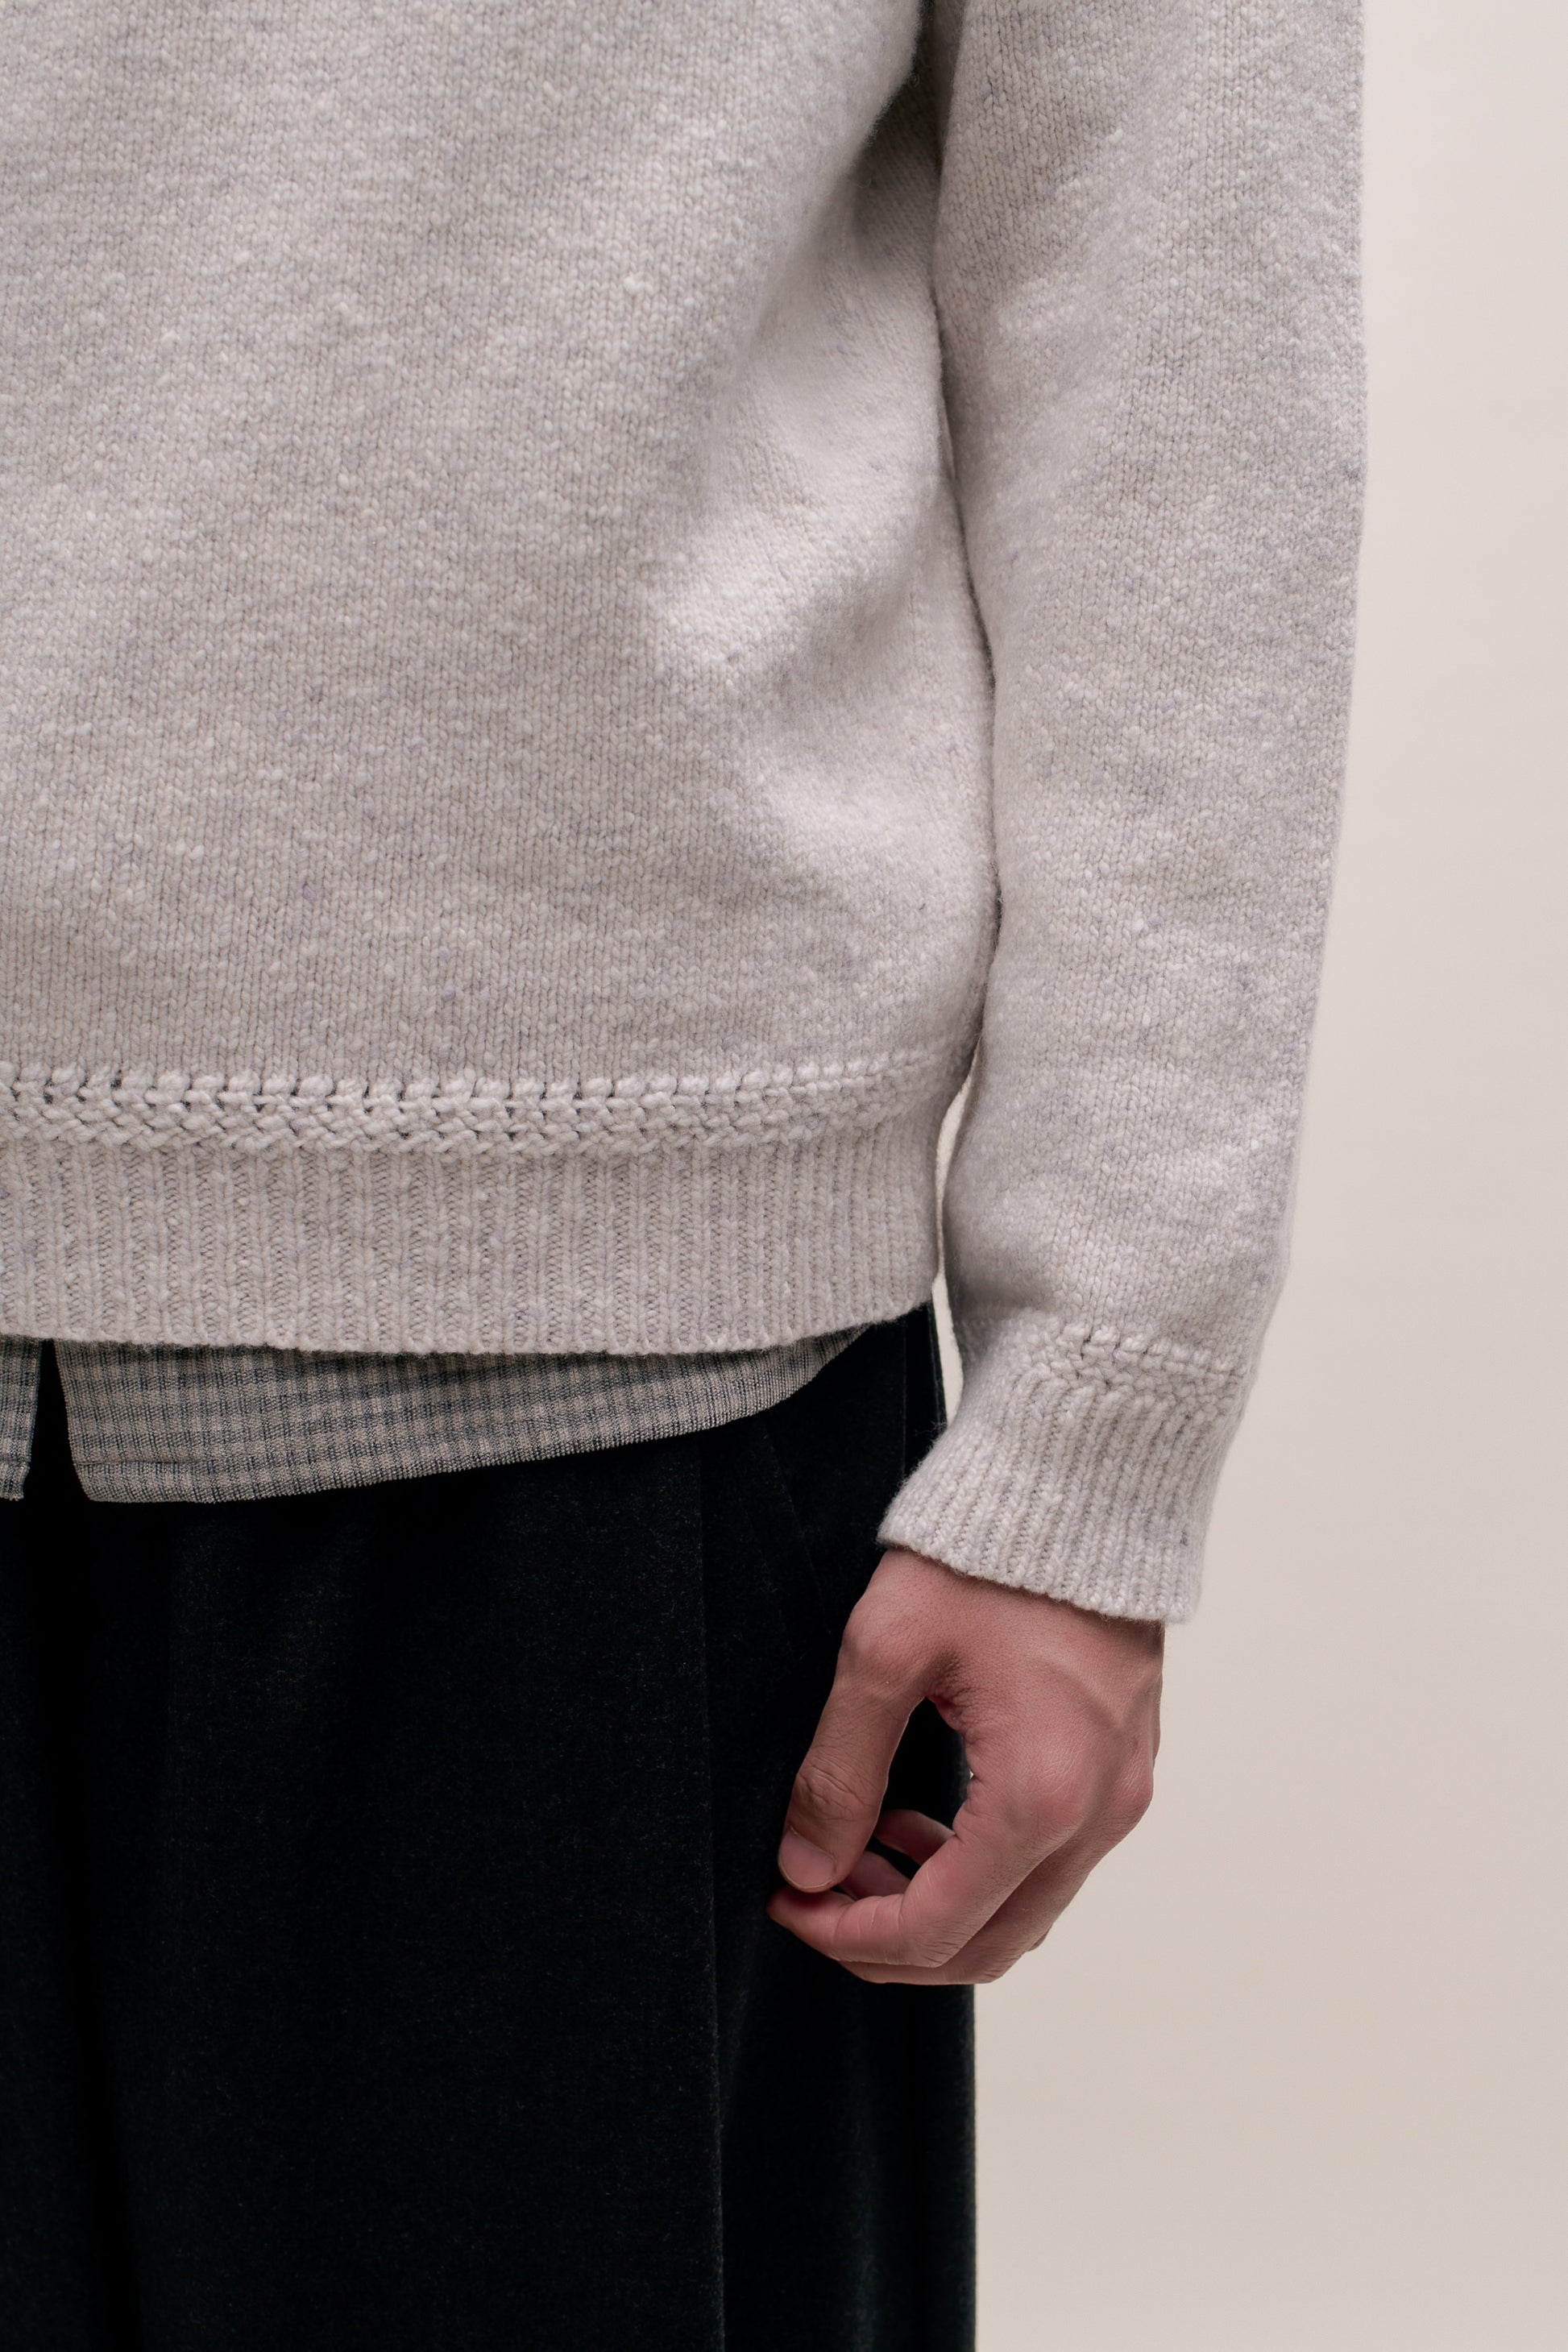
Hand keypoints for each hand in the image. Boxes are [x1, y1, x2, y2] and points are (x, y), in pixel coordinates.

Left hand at [768, 1547, 1162, 1984]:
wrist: (1083, 1477)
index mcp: (1040, 1798)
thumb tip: (806, 1870)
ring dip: (938, 1903)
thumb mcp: (883, 1651)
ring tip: (859, 1845)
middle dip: (889, 1939)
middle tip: (814, 1892)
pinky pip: (1055, 1861)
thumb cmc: (985, 1552)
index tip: (787, 1902)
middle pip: (988, 1944)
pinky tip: (920, 1814)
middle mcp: (1099, 1814)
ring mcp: (1123, 1793)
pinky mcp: (1125, 1765)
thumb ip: (839, 1771)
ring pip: (1025, 1910)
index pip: (937, 1928)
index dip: (848, 1938)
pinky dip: (983, 1866)